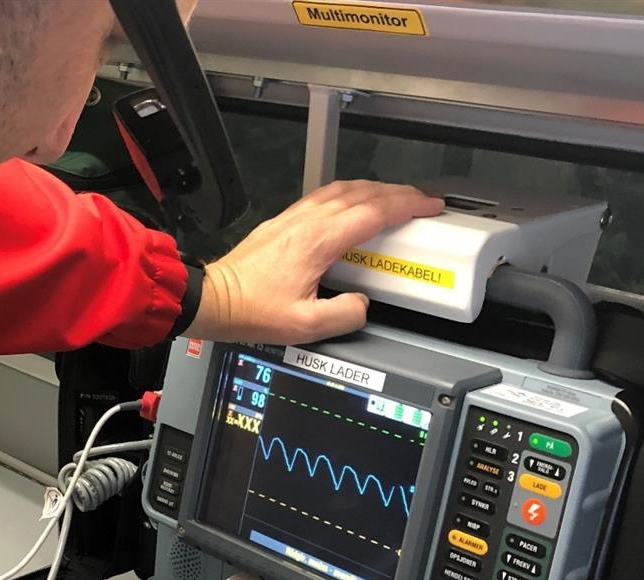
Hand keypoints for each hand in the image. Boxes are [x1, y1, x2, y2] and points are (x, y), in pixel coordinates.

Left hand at [186, 180, 443, 344]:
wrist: (213, 298)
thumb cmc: (251, 310)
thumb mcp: (305, 325)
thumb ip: (344, 315)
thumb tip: (363, 304)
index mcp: (319, 240)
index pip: (374, 212)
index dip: (407, 205)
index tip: (430, 206)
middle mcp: (307, 221)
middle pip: (362, 194)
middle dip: (398, 193)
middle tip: (422, 201)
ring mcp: (293, 218)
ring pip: (341, 190)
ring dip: (373, 189)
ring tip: (395, 197)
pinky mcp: (282, 221)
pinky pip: (323, 197)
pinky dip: (349, 194)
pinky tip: (353, 202)